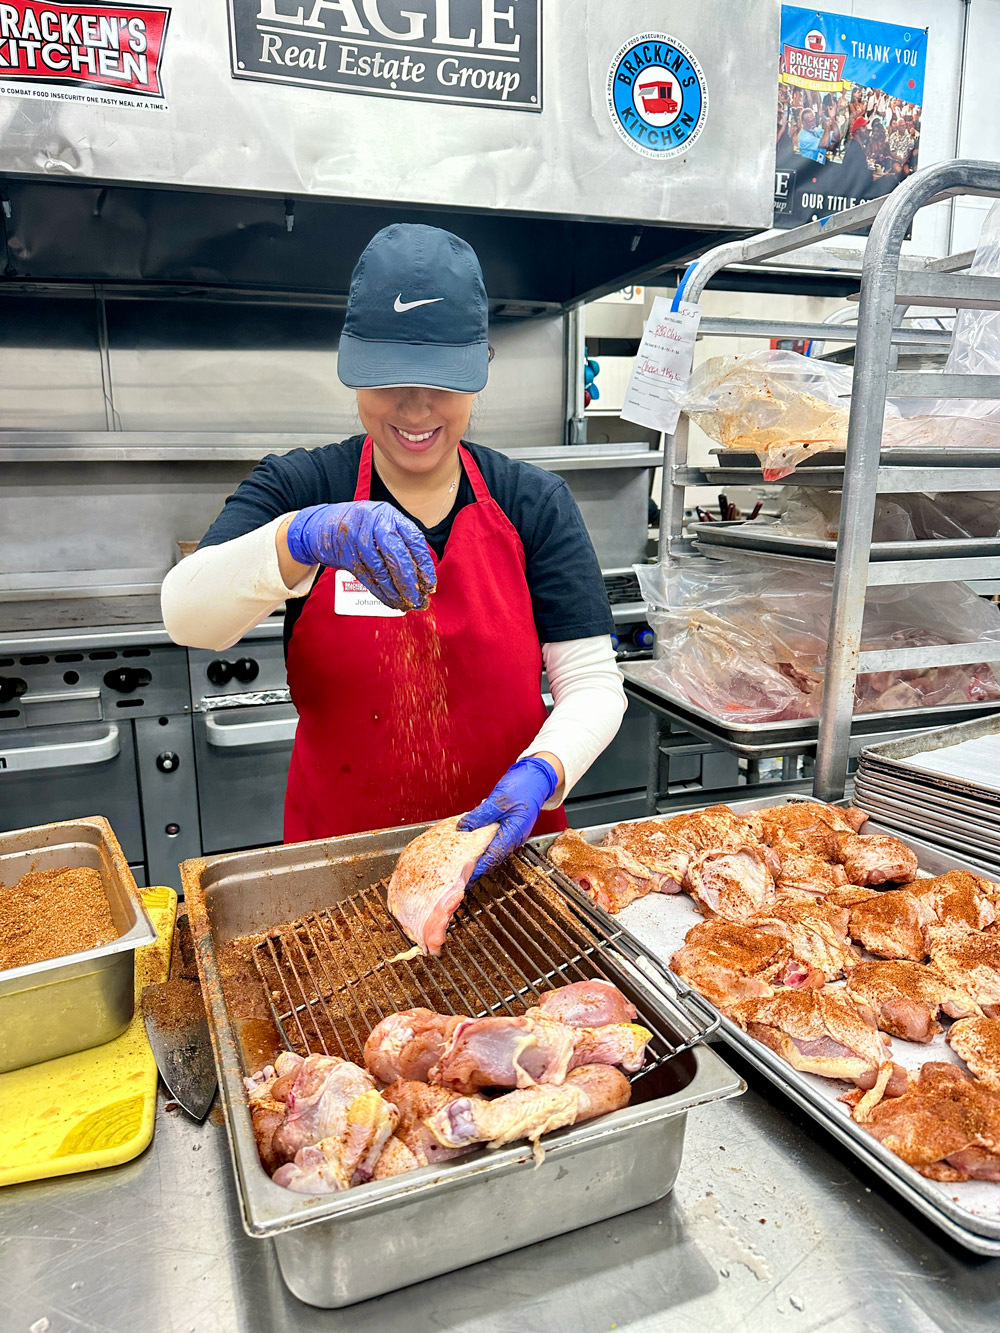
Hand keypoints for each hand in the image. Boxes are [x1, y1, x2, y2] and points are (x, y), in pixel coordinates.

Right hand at [286, 501, 435, 609]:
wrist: (324, 524)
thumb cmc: (362, 525)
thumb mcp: (384, 523)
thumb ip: (402, 541)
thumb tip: (423, 573)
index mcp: (390, 516)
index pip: (414, 540)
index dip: (424, 565)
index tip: (430, 583)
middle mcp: (375, 525)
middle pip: (397, 557)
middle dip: (409, 582)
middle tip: (418, 599)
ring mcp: (359, 540)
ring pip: (382, 571)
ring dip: (395, 592)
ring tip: (406, 604)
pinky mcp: (347, 556)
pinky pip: (368, 579)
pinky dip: (381, 593)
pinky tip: (391, 602)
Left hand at [457, 756, 559, 880]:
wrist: (537, 777)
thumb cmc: (524, 786)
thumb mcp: (498, 800)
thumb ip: (480, 815)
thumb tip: (463, 828)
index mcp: (514, 833)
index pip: (493, 856)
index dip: (478, 868)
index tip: (465, 877)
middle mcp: (516, 837)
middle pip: (493, 856)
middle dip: (477, 865)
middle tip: (460, 872)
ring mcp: (514, 833)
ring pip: (494, 849)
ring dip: (480, 854)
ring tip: (463, 860)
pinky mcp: (511, 827)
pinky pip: (496, 840)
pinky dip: (484, 843)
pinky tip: (473, 841)